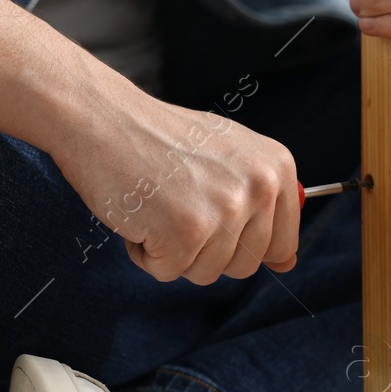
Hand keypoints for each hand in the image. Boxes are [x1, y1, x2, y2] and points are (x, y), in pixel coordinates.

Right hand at [52, 84, 299, 284]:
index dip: (241, 243)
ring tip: (157, 204)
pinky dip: (144, 252)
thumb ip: (262, 205)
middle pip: (244, 265)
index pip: (282, 243)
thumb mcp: (227, 157)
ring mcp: (225, 211)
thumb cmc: (158, 139)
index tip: (212, 218)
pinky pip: (167, 272)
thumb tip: (288, 263)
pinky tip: (139, 212)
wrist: (103, 118)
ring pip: (206, 273)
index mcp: (276, 167)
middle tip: (176, 202)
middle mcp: (259, 187)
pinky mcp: (187, 232)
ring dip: (173, 250)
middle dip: (205, 248)